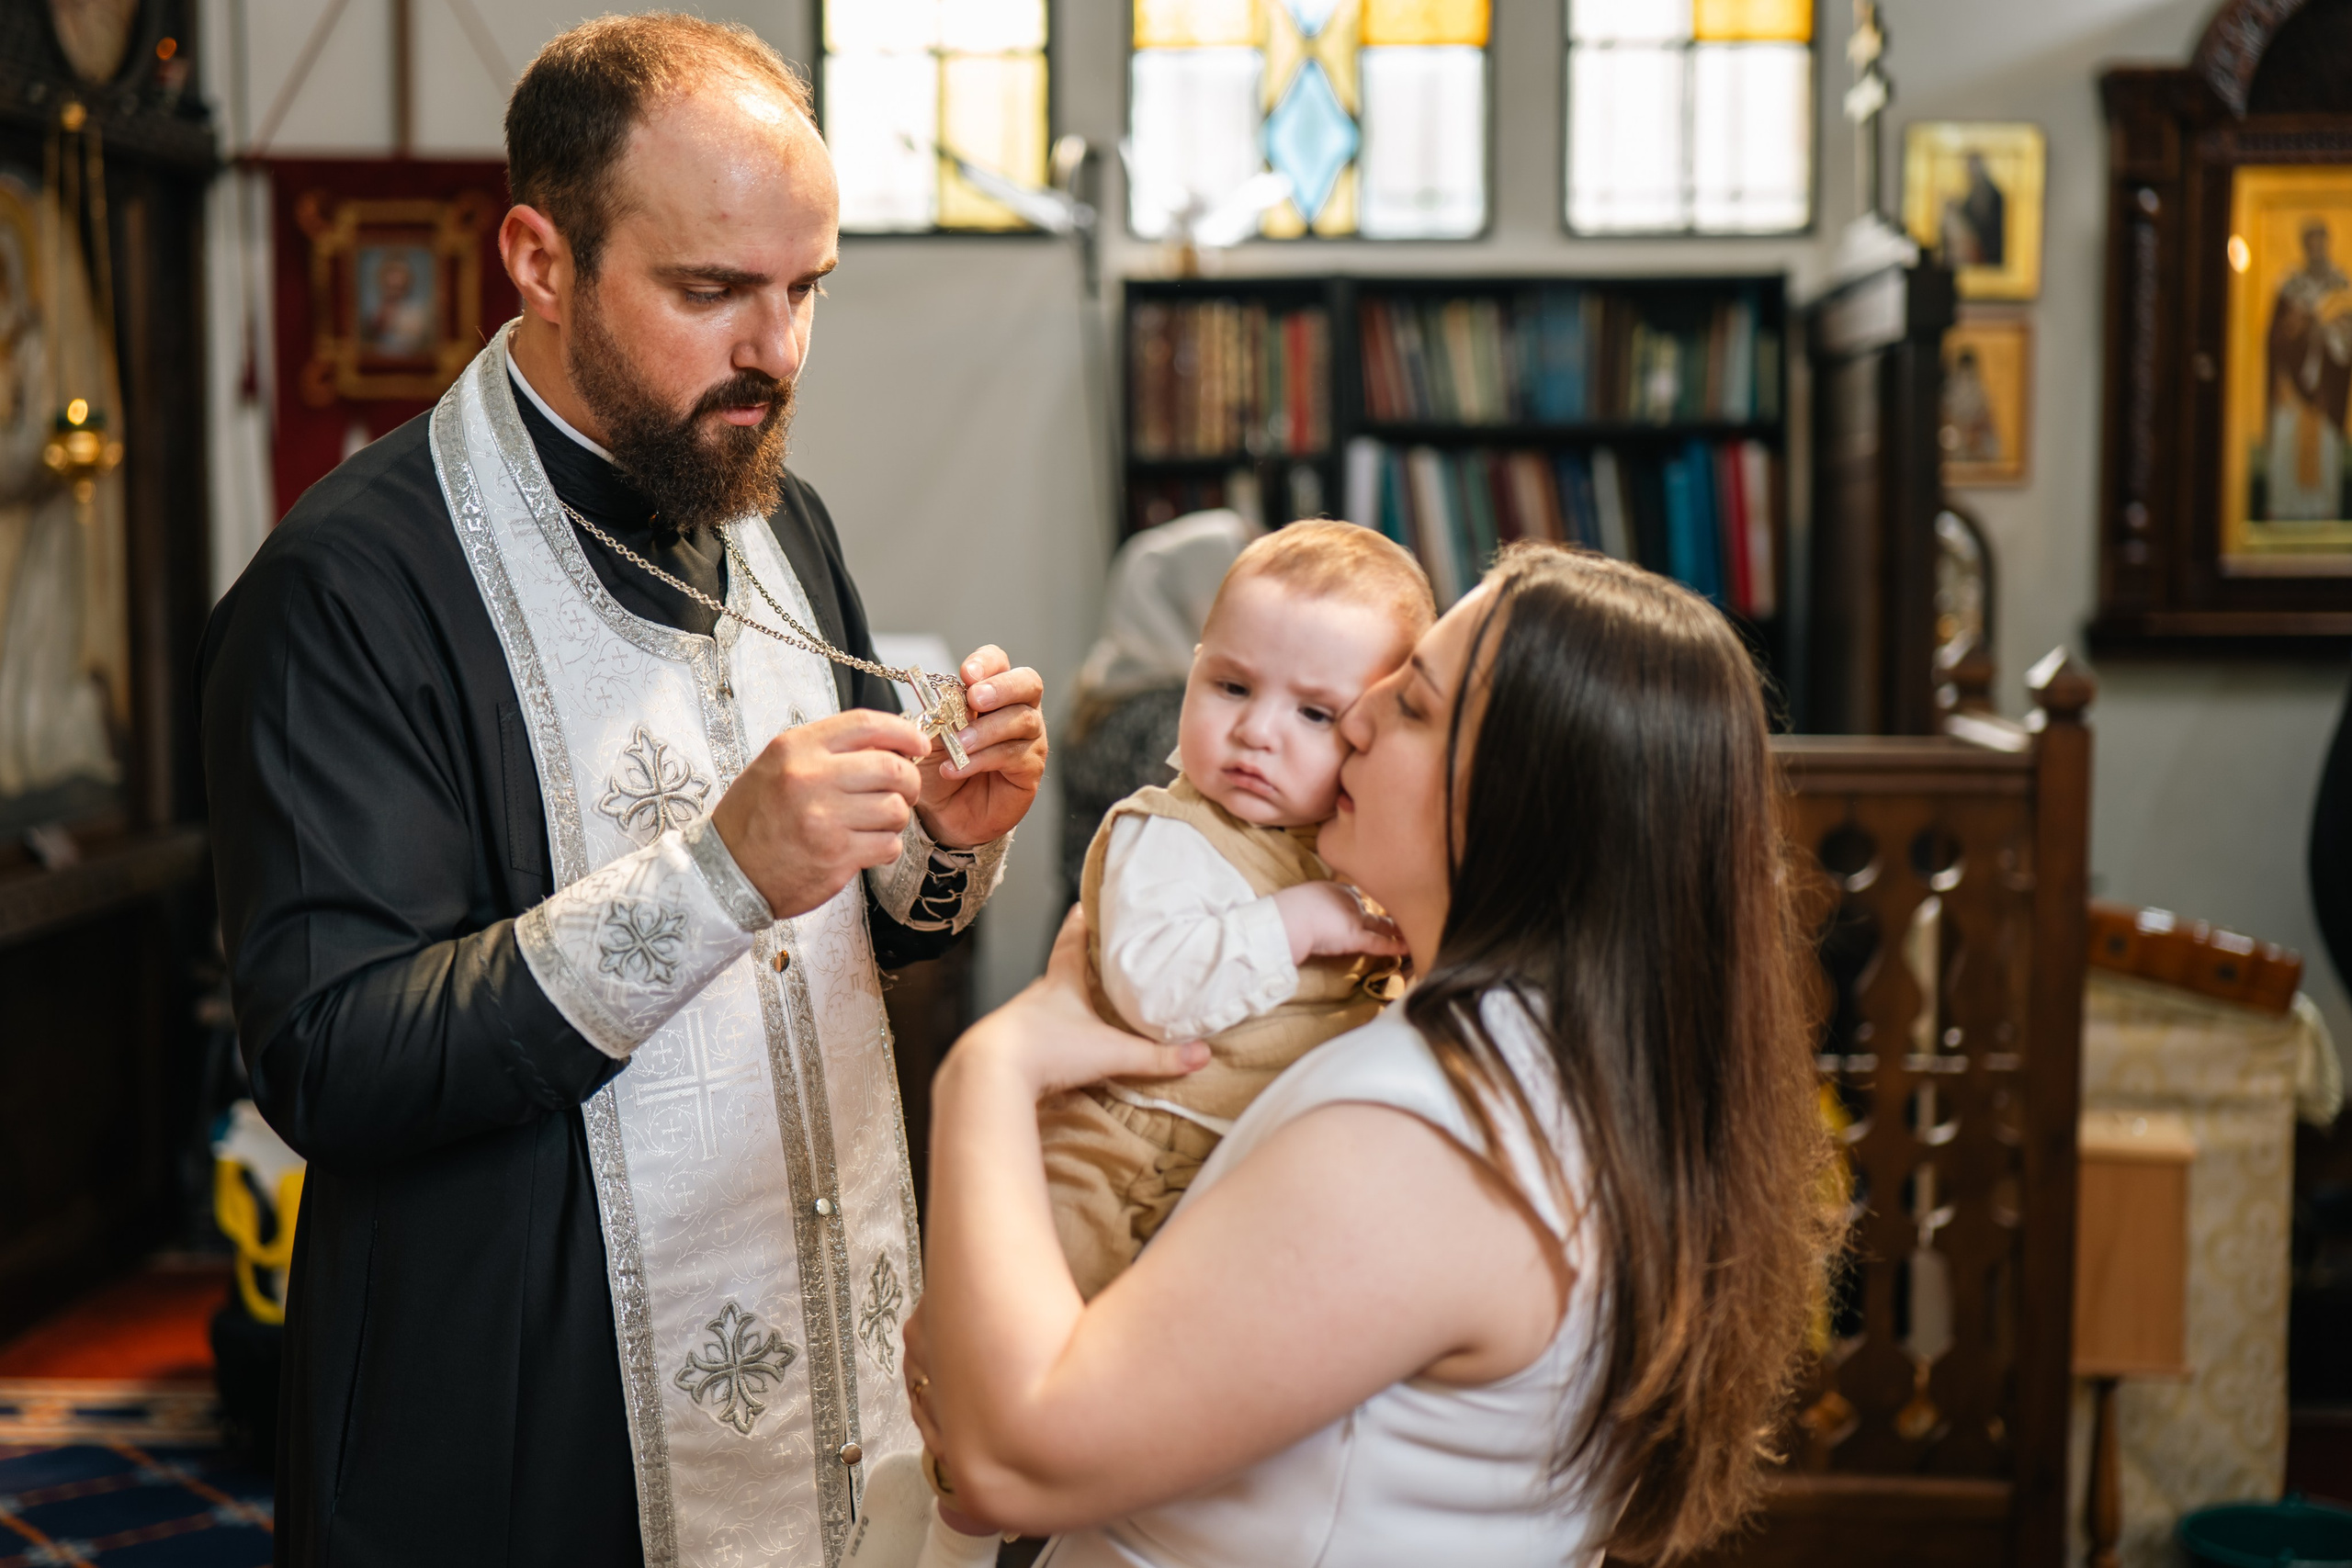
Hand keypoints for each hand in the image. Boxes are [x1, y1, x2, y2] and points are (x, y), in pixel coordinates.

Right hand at [709, 709, 925, 919]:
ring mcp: (825, 820)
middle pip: (892, 768)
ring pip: (895, 809)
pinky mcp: (836, 857)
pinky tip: (866, 844)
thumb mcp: (779, 764)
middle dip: (909, 779)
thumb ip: (828, 749)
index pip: (866, 724)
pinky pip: (888, 844)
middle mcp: (811, 778)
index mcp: (797, 749)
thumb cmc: (756, 816)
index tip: (919, 742)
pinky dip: (886, 845)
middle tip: (904, 789)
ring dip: (896, 816)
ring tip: (876, 821)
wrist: (727, 871)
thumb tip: (889, 744)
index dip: (904, 731)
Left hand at [915, 646, 1046, 849]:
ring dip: (986, 730)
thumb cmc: (939, 766)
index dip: (986, 663)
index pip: (998, 662)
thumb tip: (944, 692)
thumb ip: (939, 711)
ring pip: (1022, 720)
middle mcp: (1018, 709)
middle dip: (1001, 687)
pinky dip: (982, 759)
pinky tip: (957, 768)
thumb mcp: (930, 734)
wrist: (943, 812)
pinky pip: (1013, 755)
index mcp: (992, 692)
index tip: (967, 673)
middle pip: (1028, 682)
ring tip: (958, 744)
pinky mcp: (1030, 768)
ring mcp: (1029, 738)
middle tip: (975, 699)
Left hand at [953, 907, 1208, 1101]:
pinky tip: (1057, 1054)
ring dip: (1060, 1006)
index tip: (1086, 904)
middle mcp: (1037, 997)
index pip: (1071, 941)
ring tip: (1081, 1011)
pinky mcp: (1009, 1052)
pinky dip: (1047, 1040)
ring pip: (1043, 1007)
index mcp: (1061, 983)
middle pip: (1057, 972)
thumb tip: (1201, 1055)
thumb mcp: (1110, 1051)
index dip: (1081, 922)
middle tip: (1095, 958)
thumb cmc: (1046, 1050)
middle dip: (1075, 964)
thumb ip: (1156, 1056)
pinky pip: (1033, 1040)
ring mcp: (1019, 1023)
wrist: (990, 1074)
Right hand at [1272, 881, 1406, 965]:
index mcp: (1336, 889)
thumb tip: (1313, 914)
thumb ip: (1315, 904)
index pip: (1357, 897)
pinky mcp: (1355, 937)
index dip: (1365, 906)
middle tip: (1405, 915)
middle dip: (1389, 913)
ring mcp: (1355, 918)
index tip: (1374, 910)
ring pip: (1382, 924)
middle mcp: (1350, 900)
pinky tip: (1409, 948)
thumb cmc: (1290, 909)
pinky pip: (1380, 943)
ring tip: (1412, 931)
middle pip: (1375, 908)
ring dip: (1397, 929)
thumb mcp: (1304, 898)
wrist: (1289, 916)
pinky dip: (1395, 946)